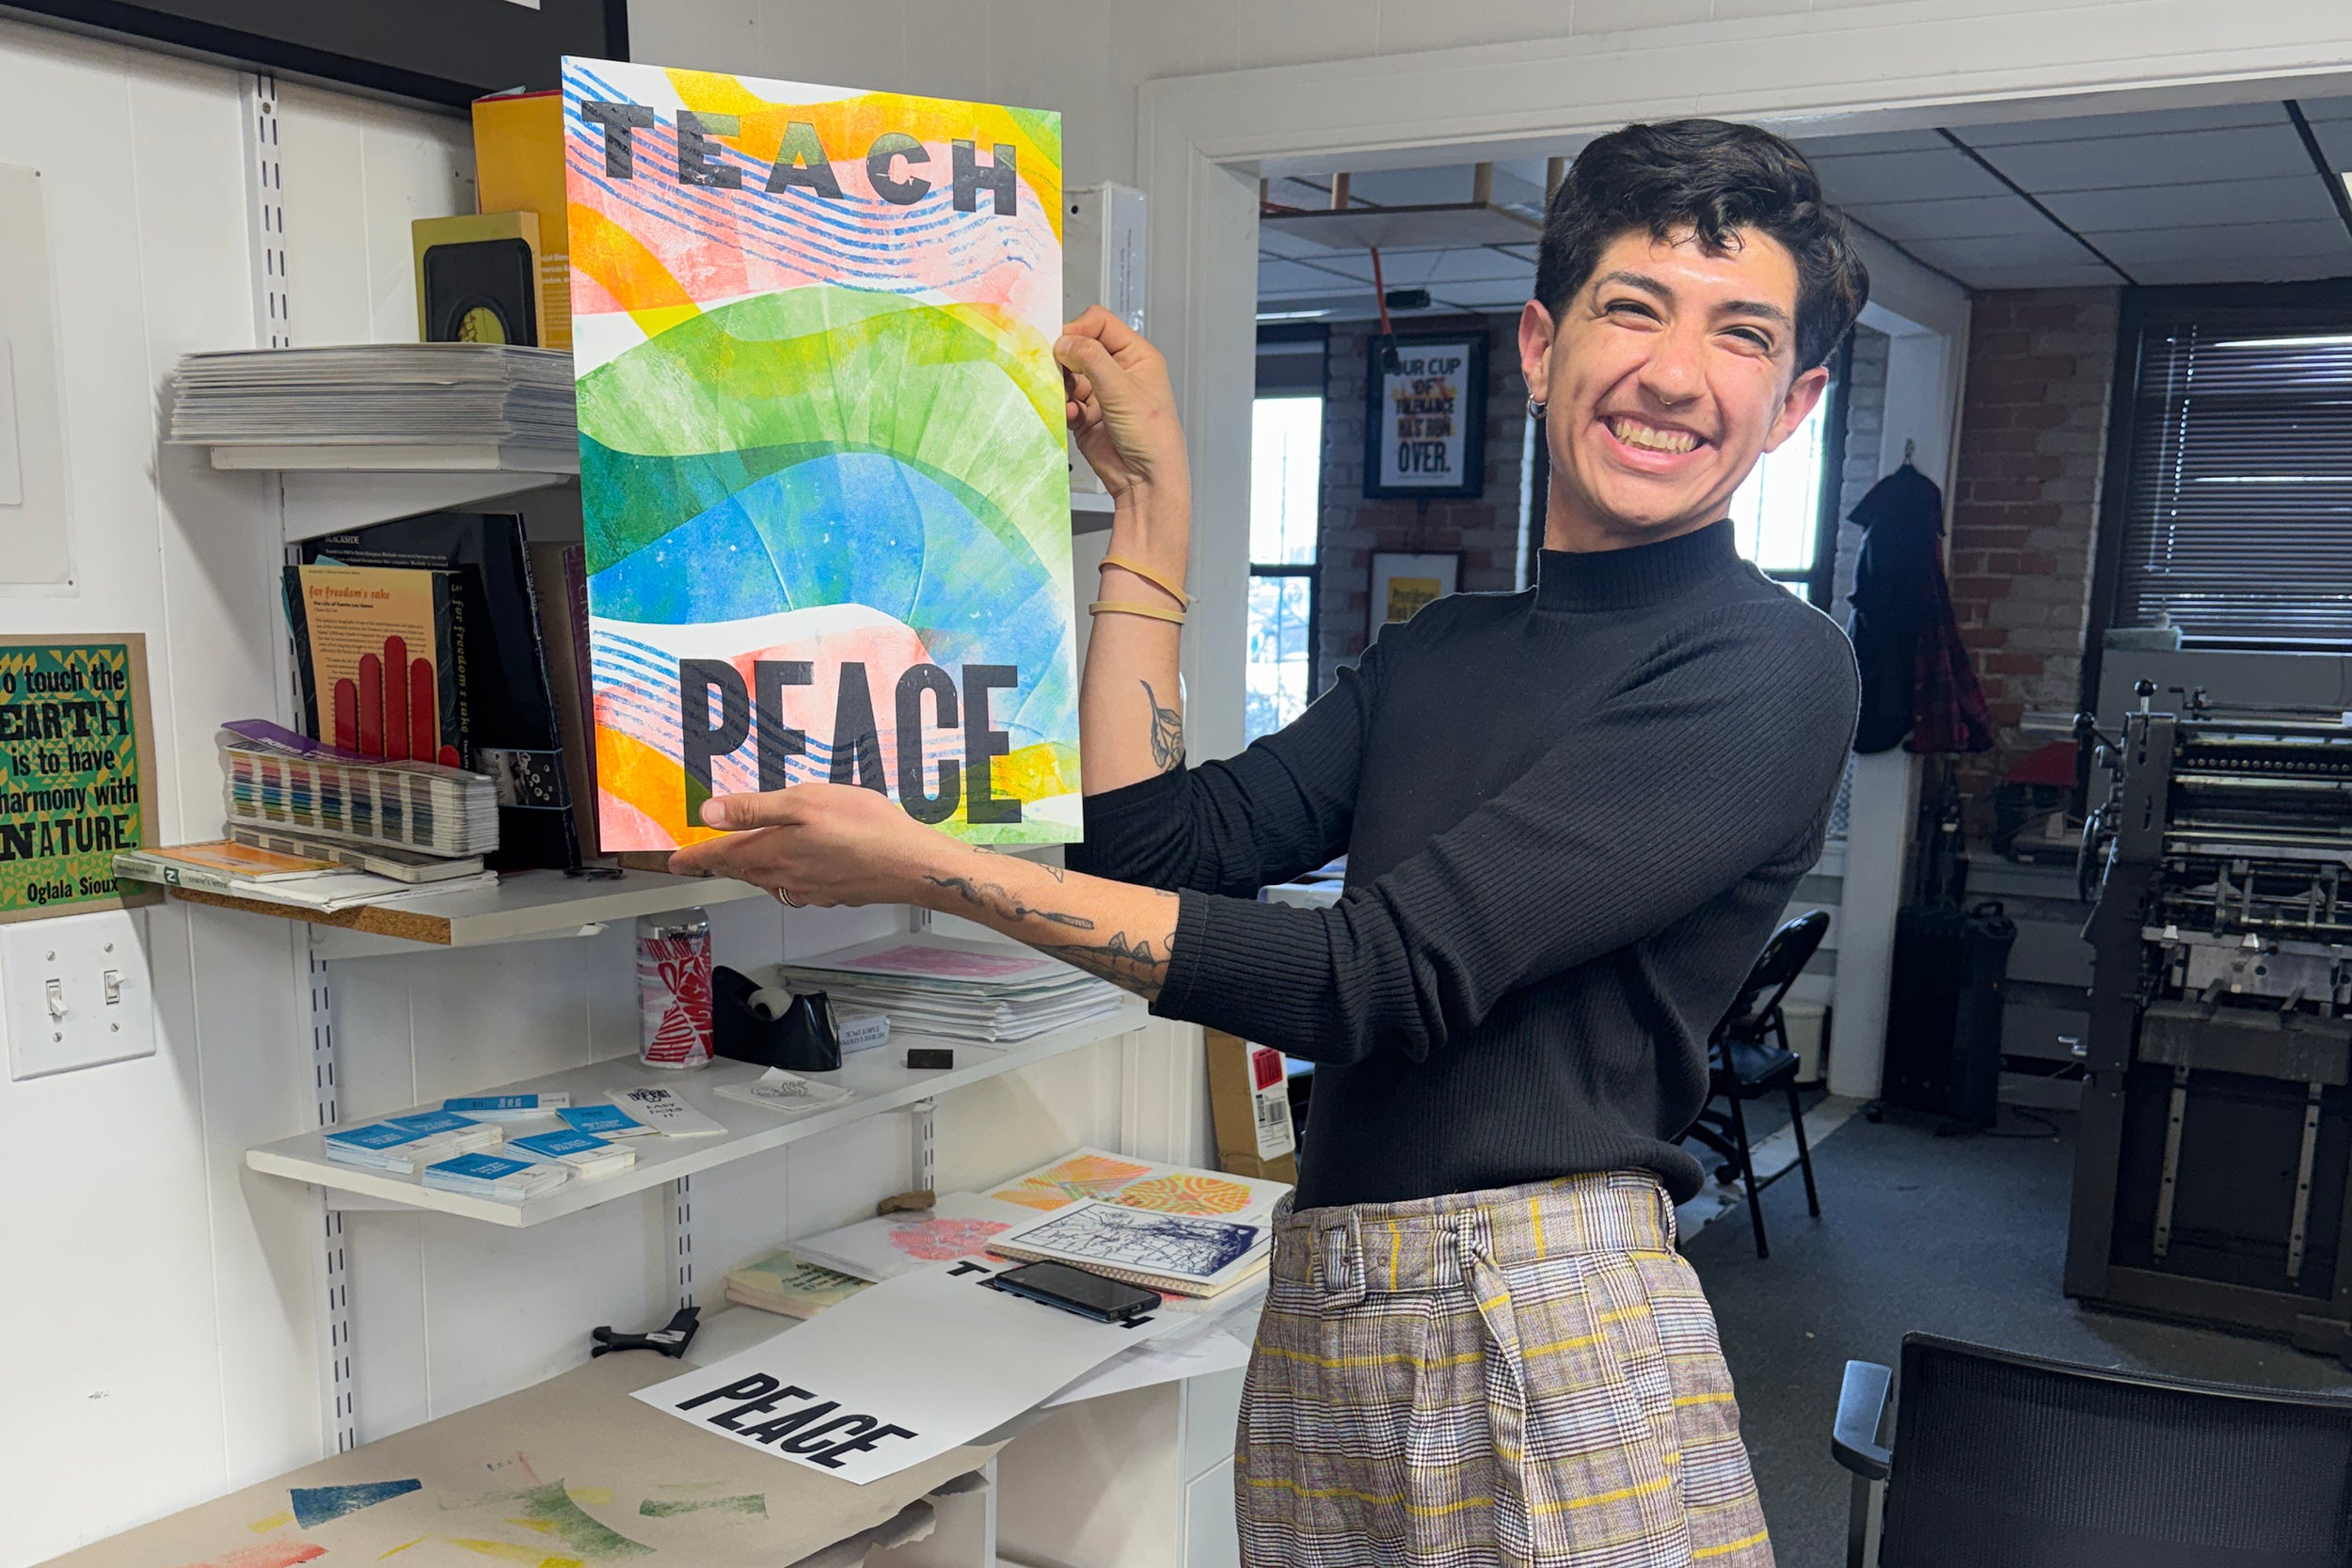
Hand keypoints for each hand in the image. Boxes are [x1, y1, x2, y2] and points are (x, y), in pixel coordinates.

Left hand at [667, 784, 950, 907]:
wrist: (911, 865)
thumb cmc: (864, 829)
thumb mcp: (804, 803)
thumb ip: (755, 809)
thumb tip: (709, 814)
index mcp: (773, 852)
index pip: (721, 856)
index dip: (694, 857)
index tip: (673, 861)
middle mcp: (787, 877)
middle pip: (743, 871)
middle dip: (720, 864)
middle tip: (702, 860)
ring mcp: (811, 889)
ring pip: (769, 881)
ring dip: (750, 871)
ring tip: (743, 861)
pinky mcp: (833, 893)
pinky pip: (796, 886)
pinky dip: (784, 877)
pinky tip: (796, 866)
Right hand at [1059, 307, 1190, 523]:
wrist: (1146, 480)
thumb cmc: (1152, 435)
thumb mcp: (1122, 389)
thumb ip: (1091, 359)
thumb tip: (1065, 341)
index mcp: (1135, 356)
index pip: (1100, 324)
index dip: (1079, 329)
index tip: (1063, 344)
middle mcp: (1117, 371)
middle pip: (1079, 348)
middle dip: (1064, 359)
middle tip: (1055, 370)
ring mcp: (1100, 393)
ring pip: (1067, 375)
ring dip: (1061, 386)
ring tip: (1066, 399)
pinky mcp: (1086, 415)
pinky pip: (1064, 401)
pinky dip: (1063, 407)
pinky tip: (1072, 417)